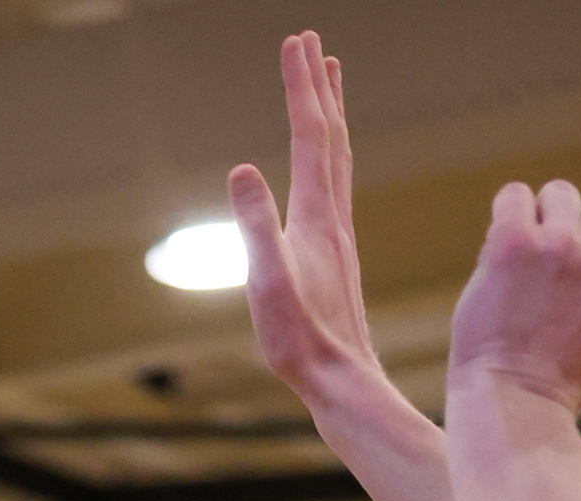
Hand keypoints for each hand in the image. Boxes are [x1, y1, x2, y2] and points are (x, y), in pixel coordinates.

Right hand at [228, 33, 382, 413]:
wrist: (339, 379)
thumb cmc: (299, 341)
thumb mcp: (268, 283)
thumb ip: (256, 226)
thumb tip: (242, 169)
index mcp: (315, 214)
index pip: (309, 134)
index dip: (300, 86)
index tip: (295, 41)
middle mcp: (333, 215)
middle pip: (330, 135)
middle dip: (318, 86)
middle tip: (312, 43)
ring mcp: (337, 234)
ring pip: (337, 158)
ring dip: (330, 114)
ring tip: (327, 82)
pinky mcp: (335, 254)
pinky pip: (334, 186)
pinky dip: (330, 154)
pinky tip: (325, 161)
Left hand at [450, 179, 580, 414]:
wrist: (513, 405)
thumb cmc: (566, 382)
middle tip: (554, 268)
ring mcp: (560, 244)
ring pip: (558, 194)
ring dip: (543, 220)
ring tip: (525, 261)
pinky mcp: (514, 243)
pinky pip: (513, 196)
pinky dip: (508, 214)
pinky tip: (501, 245)